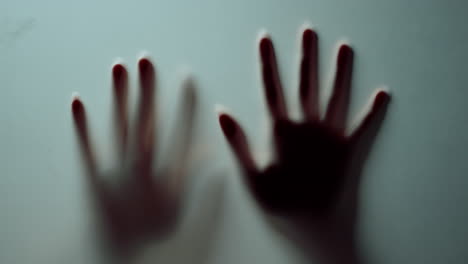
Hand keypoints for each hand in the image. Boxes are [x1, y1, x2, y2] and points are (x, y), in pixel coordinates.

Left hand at [71, 58, 196, 257]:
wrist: (120, 252)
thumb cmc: (151, 230)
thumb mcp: (179, 206)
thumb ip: (195, 178)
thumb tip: (211, 154)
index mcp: (162, 174)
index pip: (177, 132)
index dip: (184, 105)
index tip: (187, 81)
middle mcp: (138, 166)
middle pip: (144, 122)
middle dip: (147, 90)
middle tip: (146, 61)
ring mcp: (114, 169)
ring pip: (118, 127)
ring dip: (119, 97)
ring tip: (119, 69)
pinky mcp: (93, 174)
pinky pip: (87, 147)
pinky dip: (82, 125)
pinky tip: (79, 101)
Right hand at [218, 29, 389, 261]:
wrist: (314, 224)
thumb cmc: (281, 202)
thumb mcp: (251, 174)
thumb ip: (237, 141)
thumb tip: (222, 113)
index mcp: (281, 131)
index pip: (271, 89)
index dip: (268, 63)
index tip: (266, 40)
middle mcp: (306, 127)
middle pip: (306, 84)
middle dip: (307, 55)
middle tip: (309, 31)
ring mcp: (330, 136)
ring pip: (335, 96)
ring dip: (341, 72)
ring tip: (345, 48)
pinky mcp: (349, 149)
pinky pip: (363, 126)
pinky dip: (374, 111)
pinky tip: (384, 94)